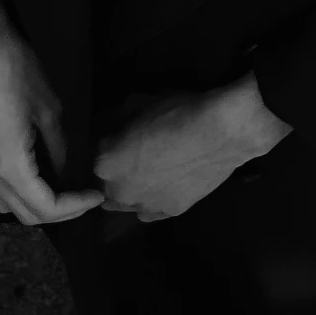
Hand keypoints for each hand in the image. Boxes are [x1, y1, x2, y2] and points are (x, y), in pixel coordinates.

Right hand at [0, 0, 103, 227]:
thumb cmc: (17, 70)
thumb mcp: (50, 111)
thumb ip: (59, 150)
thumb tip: (67, 173)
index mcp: (10, 164)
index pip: (46, 208)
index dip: (75, 207)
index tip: (95, 194)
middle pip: (24, 213)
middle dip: (58, 211)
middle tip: (83, 196)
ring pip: (3, 204)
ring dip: (33, 205)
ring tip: (60, 188)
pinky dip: (14, 190)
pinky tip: (33, 172)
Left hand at [94, 75, 291, 222]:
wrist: (221, 133)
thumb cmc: (177, 112)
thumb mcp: (139, 103)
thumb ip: (118, 117)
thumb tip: (114, 122)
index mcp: (105, 163)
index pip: (94, 155)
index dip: (106, 143)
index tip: (115, 135)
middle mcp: (119, 191)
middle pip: (106, 183)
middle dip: (114, 169)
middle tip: (131, 153)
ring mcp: (145, 206)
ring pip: (126, 202)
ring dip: (130, 189)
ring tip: (146, 172)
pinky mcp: (170, 212)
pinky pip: (150, 211)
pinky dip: (151, 200)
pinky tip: (160, 186)